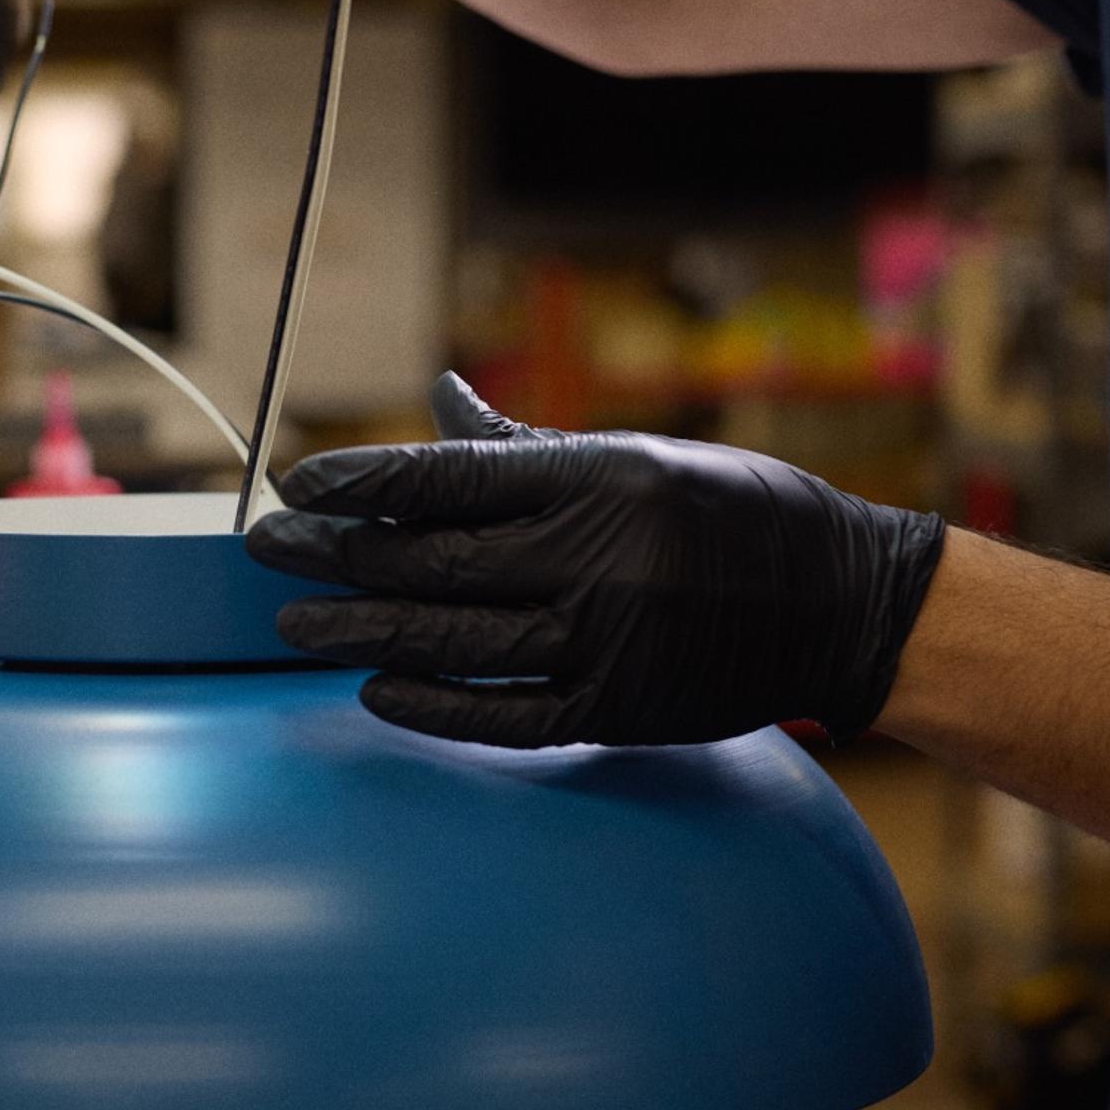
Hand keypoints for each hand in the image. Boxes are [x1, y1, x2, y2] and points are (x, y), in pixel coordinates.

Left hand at [244, 373, 947, 747]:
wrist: (846, 603)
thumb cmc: (737, 512)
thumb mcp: (638, 453)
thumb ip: (527, 444)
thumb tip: (438, 395)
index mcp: (595, 478)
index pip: (448, 478)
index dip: (361, 481)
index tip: (296, 482)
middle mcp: (592, 557)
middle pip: (430, 562)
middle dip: (334, 557)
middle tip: (264, 552)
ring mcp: (603, 640)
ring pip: (450, 640)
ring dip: (359, 634)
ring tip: (291, 627)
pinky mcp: (616, 710)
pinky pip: (500, 714)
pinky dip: (431, 705)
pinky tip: (376, 691)